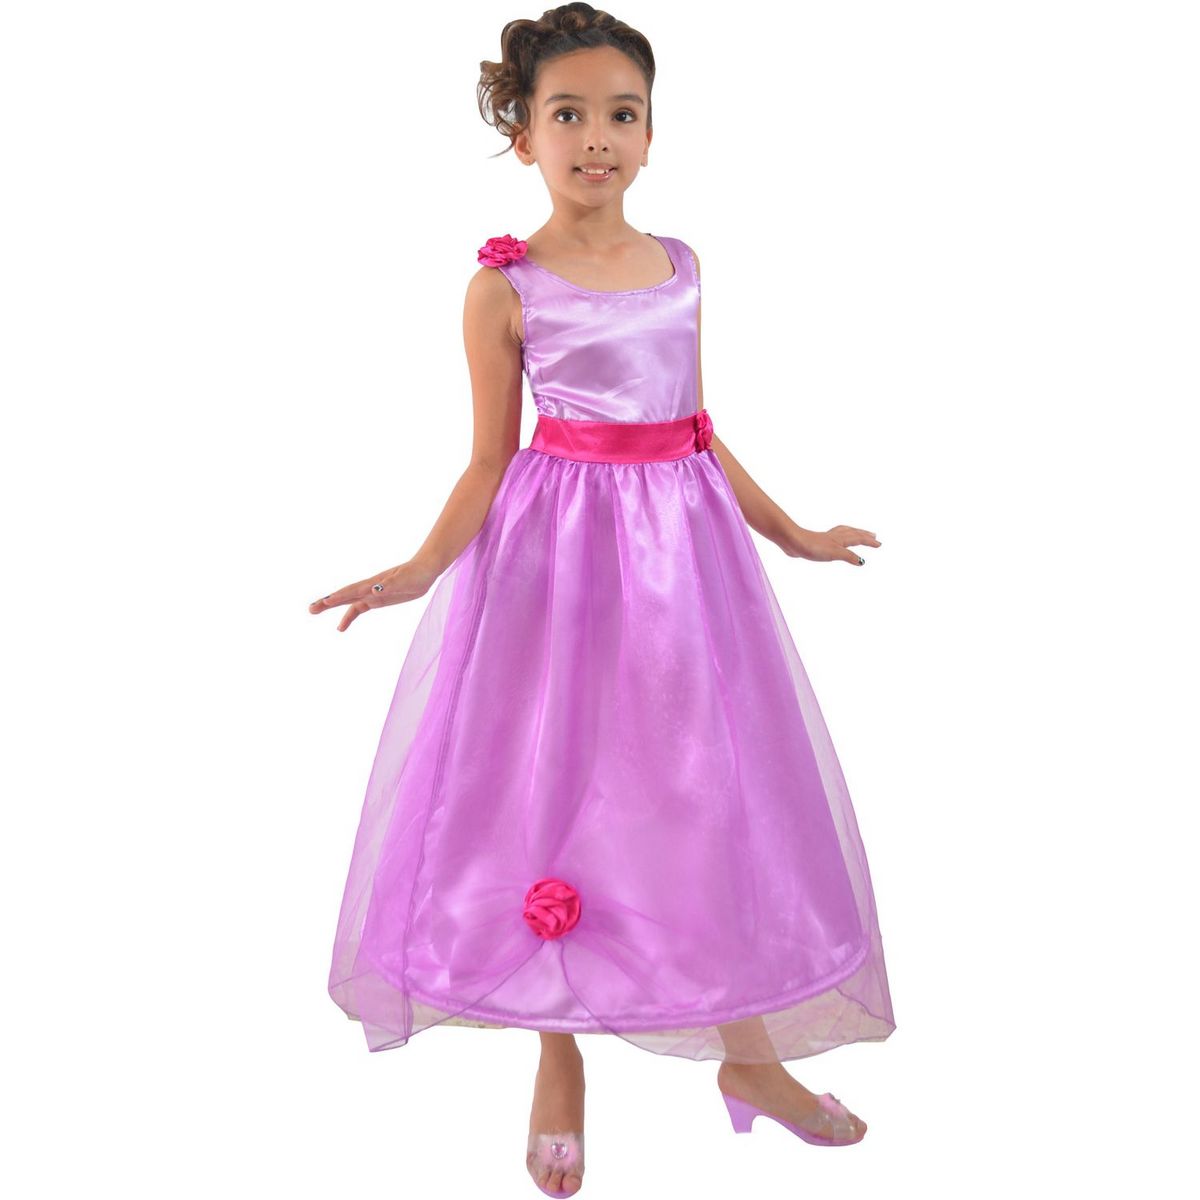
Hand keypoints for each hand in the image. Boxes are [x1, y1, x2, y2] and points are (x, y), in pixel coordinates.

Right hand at [308, 558, 439, 631]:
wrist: (425, 570)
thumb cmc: (416, 574)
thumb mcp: (405, 581)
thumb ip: (389, 585)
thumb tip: (374, 589)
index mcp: (374, 584)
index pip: (352, 591)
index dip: (339, 597)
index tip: (325, 602)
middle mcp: (369, 588)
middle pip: (344, 595)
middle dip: (327, 602)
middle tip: (310, 609)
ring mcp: (372, 593)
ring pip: (348, 602)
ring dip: (333, 608)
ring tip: (314, 611)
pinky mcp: (378, 599)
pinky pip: (359, 608)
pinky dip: (349, 615)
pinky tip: (342, 625)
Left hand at [783, 525, 880, 565]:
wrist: (793, 542)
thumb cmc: (813, 547)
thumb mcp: (834, 553)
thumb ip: (849, 556)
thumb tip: (862, 562)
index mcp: (841, 539)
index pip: (859, 539)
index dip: (869, 542)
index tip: (879, 544)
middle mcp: (835, 536)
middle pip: (853, 533)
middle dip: (864, 535)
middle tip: (874, 535)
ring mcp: (826, 538)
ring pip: (844, 533)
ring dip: (853, 533)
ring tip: (858, 534)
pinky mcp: (818, 542)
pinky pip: (834, 537)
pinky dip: (839, 537)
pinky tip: (833, 542)